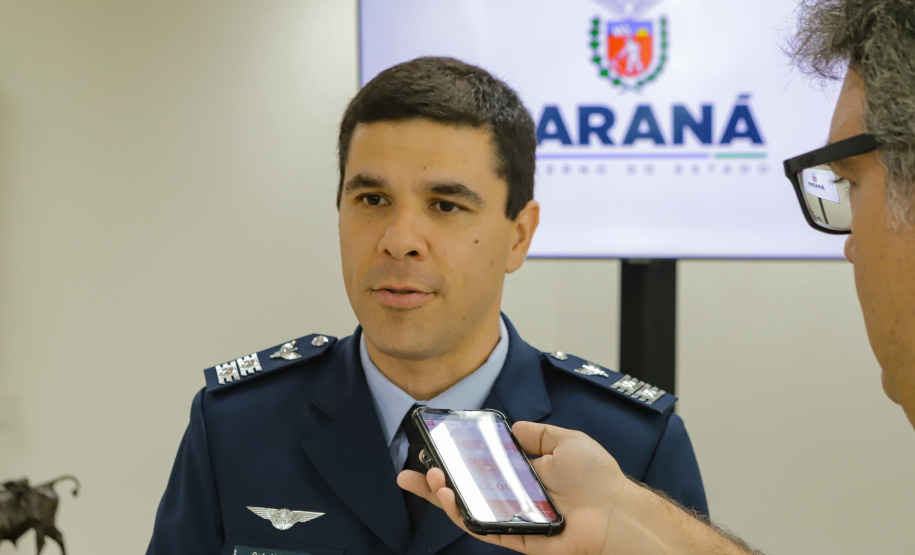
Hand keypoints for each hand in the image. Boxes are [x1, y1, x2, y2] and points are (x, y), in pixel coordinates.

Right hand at [397, 421, 626, 554]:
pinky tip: (450, 498)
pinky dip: (463, 515)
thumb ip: (536, 434)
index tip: (433, 448)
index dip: (455, 458)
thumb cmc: (597, 478)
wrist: (615, 511)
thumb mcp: (565, 440)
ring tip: (430, 480)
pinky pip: (483, 528)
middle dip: (433, 483)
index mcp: (521, 472)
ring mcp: (512, 516)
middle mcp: (512, 495)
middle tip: (410, 473)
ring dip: (443, 497)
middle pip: (464, 490)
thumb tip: (512, 427)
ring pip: (467, 509)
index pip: (480, 465)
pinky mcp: (516, 536)